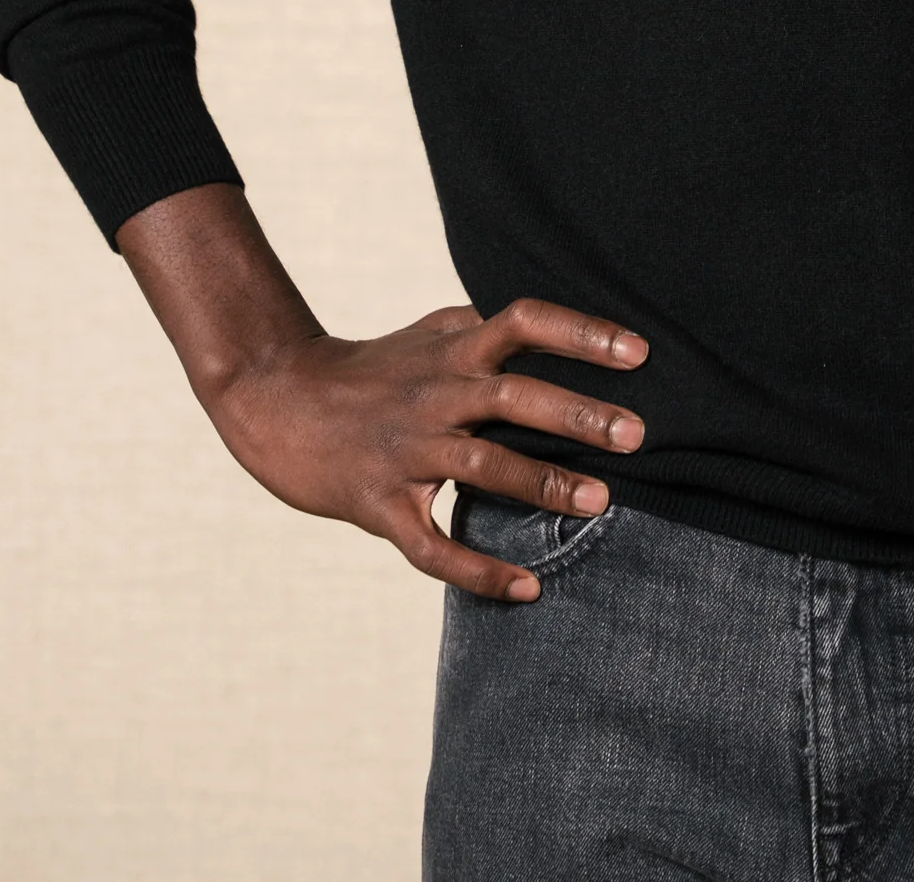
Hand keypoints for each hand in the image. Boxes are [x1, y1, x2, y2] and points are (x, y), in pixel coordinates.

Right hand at [202, 296, 649, 602]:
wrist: (275, 400)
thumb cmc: (368, 368)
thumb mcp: (427, 334)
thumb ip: (485, 329)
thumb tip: (545, 324)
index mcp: (453, 350)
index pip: (524, 322)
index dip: (582, 334)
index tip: (638, 354)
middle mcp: (434, 393)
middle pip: (513, 394)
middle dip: (578, 415)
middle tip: (638, 435)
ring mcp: (405, 449)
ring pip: (481, 465)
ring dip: (542, 483)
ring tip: (600, 502)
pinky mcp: (378, 503)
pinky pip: (432, 544)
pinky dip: (479, 570)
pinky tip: (526, 590)